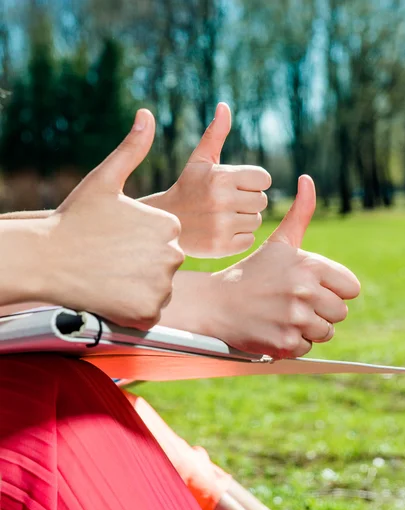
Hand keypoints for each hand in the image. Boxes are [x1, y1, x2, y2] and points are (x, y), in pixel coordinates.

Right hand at [39, 109, 183, 328]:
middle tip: (112, 260)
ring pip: (159, 289)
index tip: (117, 240)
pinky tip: (113, 294)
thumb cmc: (74, 219)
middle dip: (143, 265)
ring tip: (111, 276)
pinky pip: (150, 312)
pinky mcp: (148, 312)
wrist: (45, 260)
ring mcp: (161, 285)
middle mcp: (173, 254)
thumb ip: (132, 150)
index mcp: (168, 224)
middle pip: (165, 264)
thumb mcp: (104, 180)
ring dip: (140, 287)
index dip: (140, 242)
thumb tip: (147, 115)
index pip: (166, 239)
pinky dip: (135, 308)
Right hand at [142, 103, 270, 257]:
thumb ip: (215, 134)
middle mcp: (222, 200)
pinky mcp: (221, 246)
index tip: (234, 187)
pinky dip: (238, 239)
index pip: (264, 179)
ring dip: (244, 220)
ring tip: (221, 218)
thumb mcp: (199, 162)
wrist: (164, 223)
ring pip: (256, 221)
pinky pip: (248, 239)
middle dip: (248, 202)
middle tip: (226, 204)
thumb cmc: (186, 189)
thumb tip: (225, 106)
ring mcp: (222, 225)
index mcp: (221, 176)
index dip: (252, 183)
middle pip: (262, 201)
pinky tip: (220, 233)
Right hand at [206, 175, 359, 358]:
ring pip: (325, 332)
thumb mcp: (278, 243)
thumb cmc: (251, 272)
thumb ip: (301, 213)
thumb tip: (308, 179)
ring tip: (282, 315)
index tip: (310, 288)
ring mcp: (295, 318)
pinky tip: (273, 328)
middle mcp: (305, 291)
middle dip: (321, 311)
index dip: (333, 290)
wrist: (215, 303)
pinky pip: (306, 348)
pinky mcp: (285, 342)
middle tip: (293, 303)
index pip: (351, 288)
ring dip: (307, 328)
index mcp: (310, 265)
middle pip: (340, 312)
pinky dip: (292, 343)